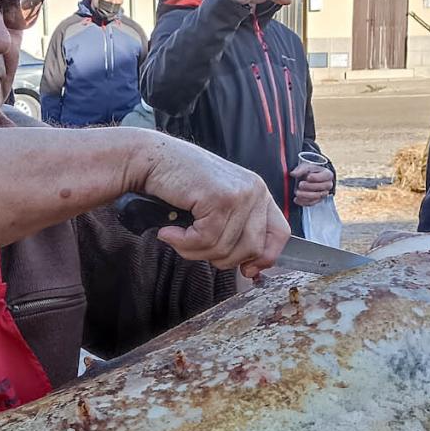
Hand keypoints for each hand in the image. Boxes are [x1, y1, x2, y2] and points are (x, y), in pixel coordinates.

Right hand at [132, 136, 289, 276]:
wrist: (149, 160)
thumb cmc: (177, 185)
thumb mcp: (216, 207)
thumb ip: (236, 231)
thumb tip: (251, 270)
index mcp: (258, 193)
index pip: (280, 234)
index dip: (265, 258)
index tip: (245, 270)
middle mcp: (255, 190)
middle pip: (252, 249)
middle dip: (220, 258)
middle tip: (194, 246)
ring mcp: (240, 193)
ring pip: (226, 249)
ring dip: (195, 251)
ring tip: (177, 235)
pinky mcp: (220, 198)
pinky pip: (206, 240)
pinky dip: (183, 242)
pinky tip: (170, 231)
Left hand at [290, 161, 333, 207]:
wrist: (310, 177)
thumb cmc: (310, 171)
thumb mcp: (306, 167)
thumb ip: (300, 170)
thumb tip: (293, 173)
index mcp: (327, 175)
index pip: (324, 177)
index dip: (315, 177)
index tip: (308, 177)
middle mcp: (328, 185)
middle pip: (321, 187)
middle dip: (309, 186)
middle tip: (300, 184)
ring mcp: (323, 194)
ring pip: (316, 196)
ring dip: (305, 195)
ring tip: (297, 192)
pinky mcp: (317, 200)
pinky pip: (311, 203)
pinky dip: (303, 202)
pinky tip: (296, 199)